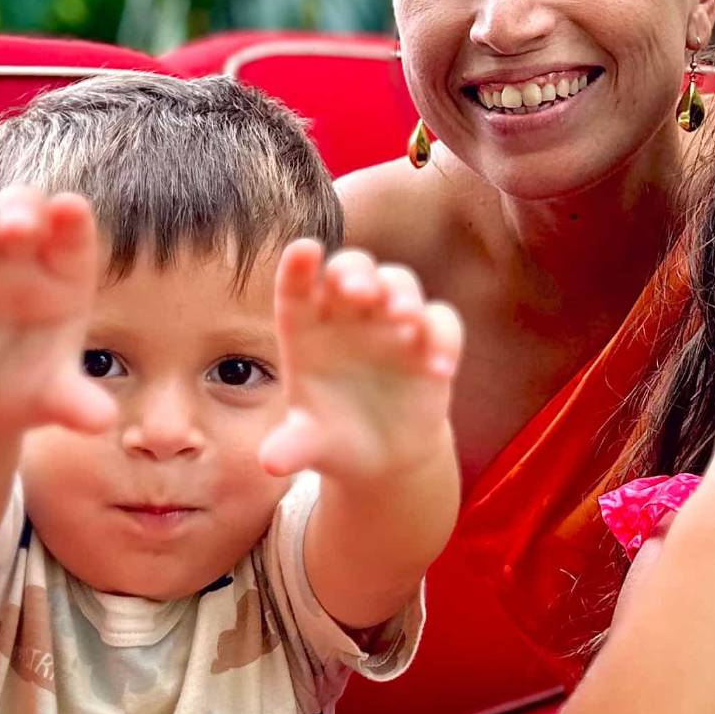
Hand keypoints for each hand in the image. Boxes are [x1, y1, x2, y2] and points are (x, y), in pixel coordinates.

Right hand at [0, 186, 113, 436]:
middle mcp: (19, 264)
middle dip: (20, 214)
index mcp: (64, 280)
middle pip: (23, 219)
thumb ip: (77, 402)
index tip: (70, 208)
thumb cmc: (27, 387)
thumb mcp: (54, 398)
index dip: (71, 222)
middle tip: (18, 227)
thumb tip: (103, 422)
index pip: (72, 241)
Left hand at [259, 245, 461, 484]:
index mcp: (306, 329)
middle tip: (357, 292)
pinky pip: (442, 323)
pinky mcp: (430, 340)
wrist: (382, 453)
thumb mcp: (310, 444)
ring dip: (400, 293)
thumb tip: (271, 462)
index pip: (297, 288)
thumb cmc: (333, 435)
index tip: (305, 250)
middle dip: (354, 273)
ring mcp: (390, 322)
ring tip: (401, 317)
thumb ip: (292, 446)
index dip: (299, 268)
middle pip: (351, 270)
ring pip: (398, 282)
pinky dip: (443, 339)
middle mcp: (347, 315)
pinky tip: (438, 370)